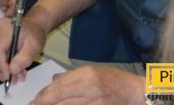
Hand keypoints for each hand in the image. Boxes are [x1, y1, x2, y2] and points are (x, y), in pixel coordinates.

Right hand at [0, 17, 45, 82]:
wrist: (32, 26)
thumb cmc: (33, 34)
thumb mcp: (34, 46)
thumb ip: (24, 58)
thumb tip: (12, 70)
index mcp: (3, 27)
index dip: (1, 66)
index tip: (9, 77)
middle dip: (1, 71)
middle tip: (15, 80)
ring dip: (2, 71)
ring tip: (17, 76)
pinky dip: (2, 67)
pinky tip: (14, 69)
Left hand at [30, 65, 144, 104]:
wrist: (136, 92)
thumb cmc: (116, 81)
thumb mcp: (94, 71)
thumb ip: (72, 76)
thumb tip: (54, 80)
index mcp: (87, 73)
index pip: (60, 83)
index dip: (46, 92)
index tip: (36, 98)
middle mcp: (89, 86)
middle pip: (60, 95)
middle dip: (44, 102)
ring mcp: (94, 101)